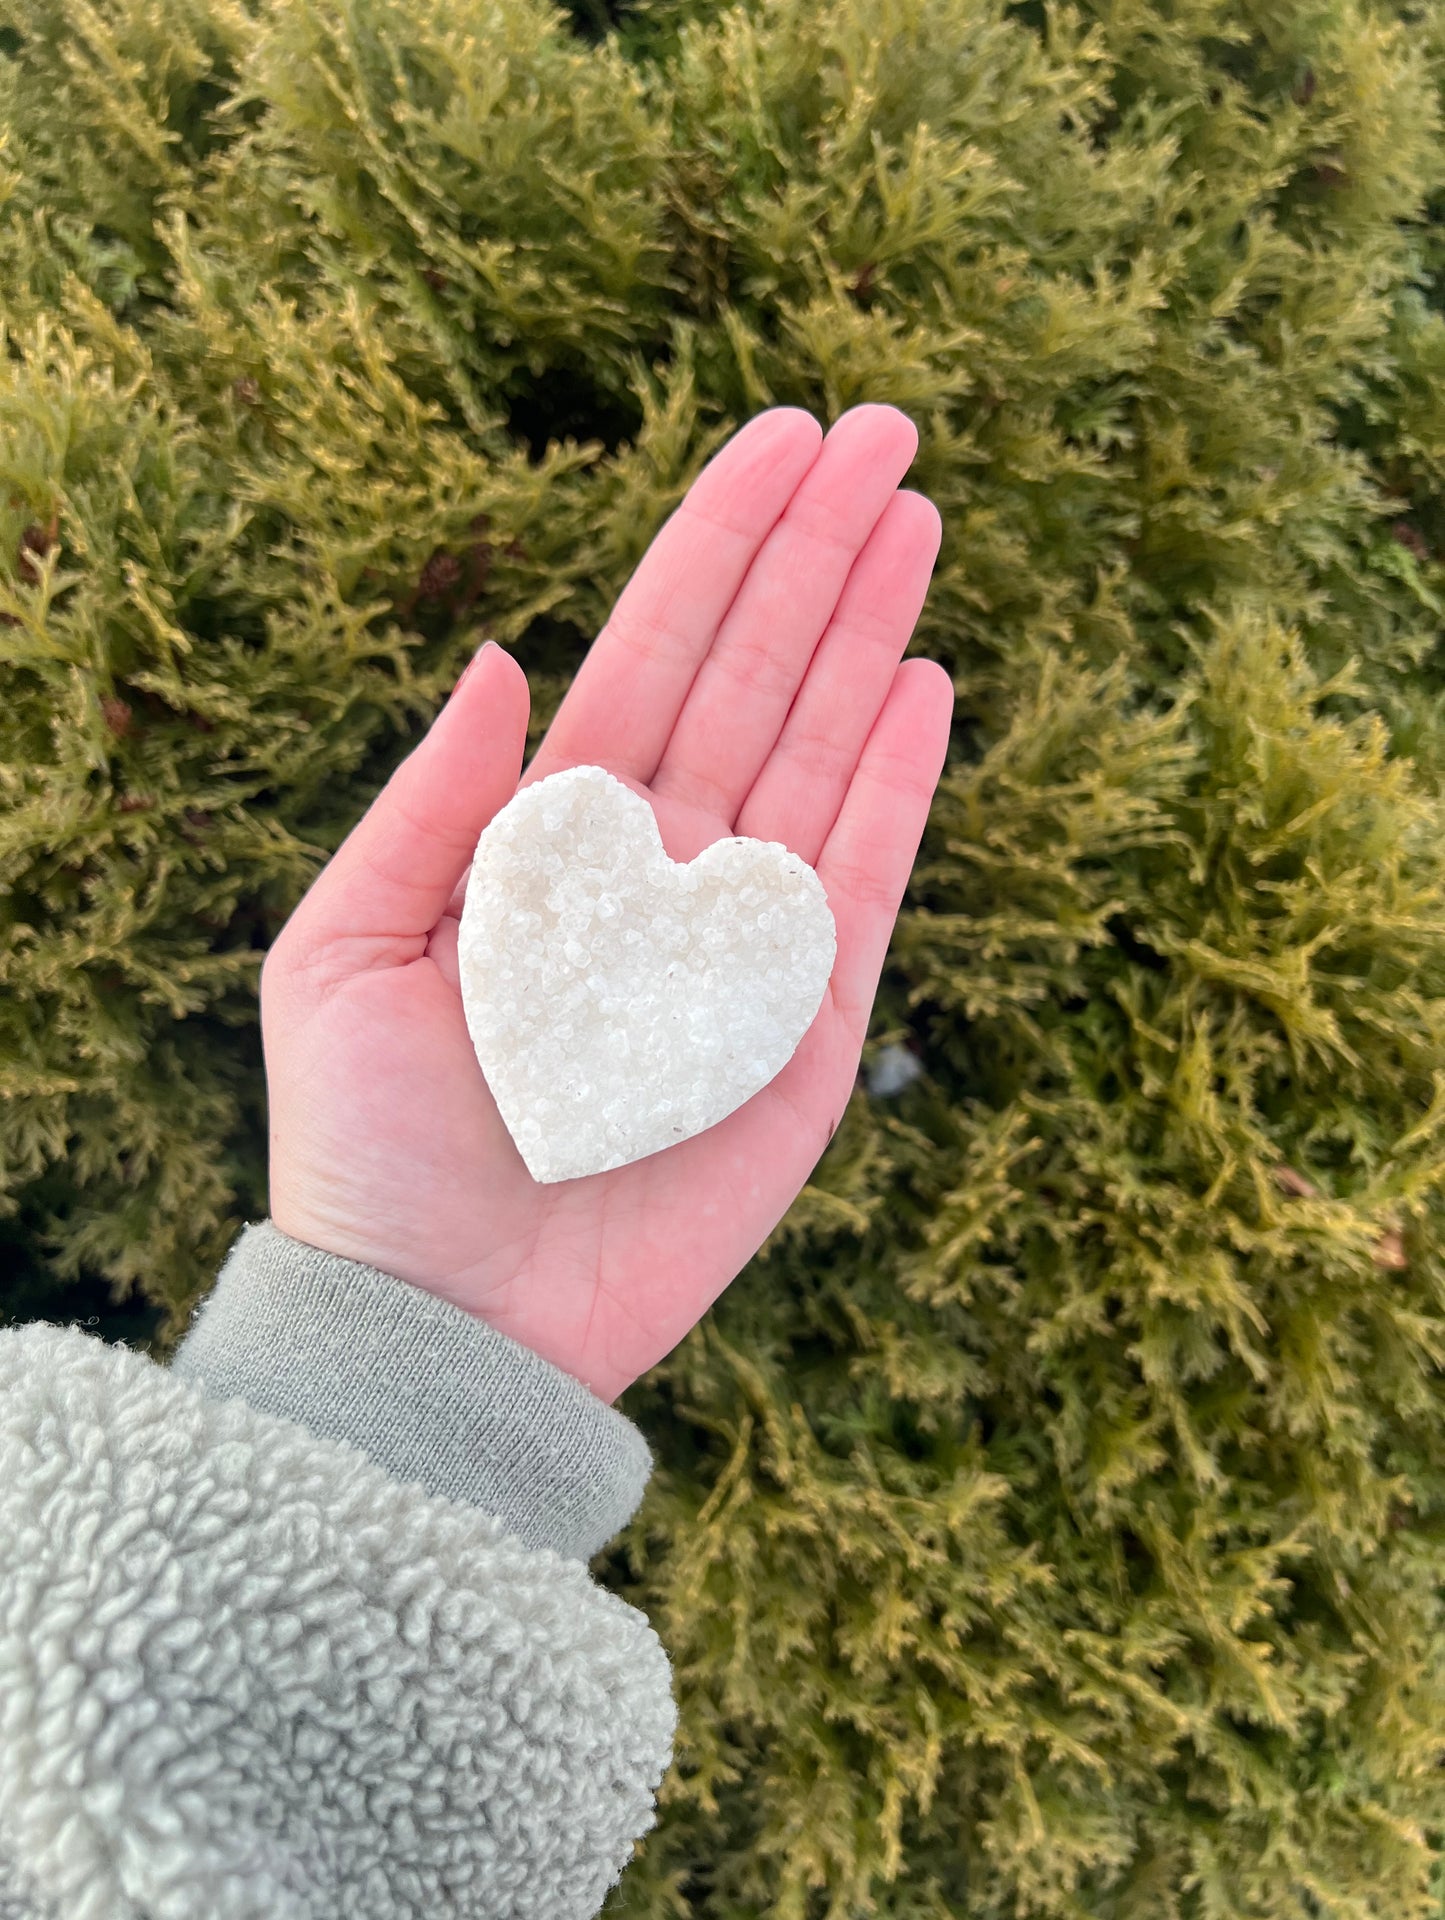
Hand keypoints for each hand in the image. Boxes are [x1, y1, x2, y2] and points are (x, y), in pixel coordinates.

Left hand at [261, 404, 951, 1399]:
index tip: (779, 438)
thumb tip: (506, 655)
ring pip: (818, 753)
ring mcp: (737, 943)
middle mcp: (656, 869)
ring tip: (915, 519)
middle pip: (754, 678)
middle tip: (886, 431)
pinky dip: (896, 785)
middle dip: (817, 555)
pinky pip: (860, 886)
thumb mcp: (343, 953)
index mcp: (550, 837)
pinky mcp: (802, 1032)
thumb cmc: (375, 1146)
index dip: (717, 545)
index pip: (651, 655)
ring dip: (869, 635)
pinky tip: (924, 685)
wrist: (448, 1321)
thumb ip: (431, 804)